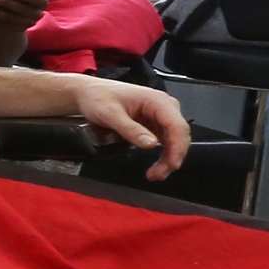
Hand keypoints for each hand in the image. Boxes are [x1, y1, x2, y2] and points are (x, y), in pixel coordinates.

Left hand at [64, 76, 191, 180]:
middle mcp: (164, 106)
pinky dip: (163, 155)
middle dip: (173, 157)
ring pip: (174, 140)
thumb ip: (130, 129)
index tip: (172, 164)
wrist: (89, 93)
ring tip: (155, 174)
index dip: (178, 147)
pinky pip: (166, 141)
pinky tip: (155, 166)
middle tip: (158, 174)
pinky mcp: (155, 123)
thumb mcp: (110, 114)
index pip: (177, 125)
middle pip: (179, 135)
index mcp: (157, 100)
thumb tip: (151, 144)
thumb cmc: (98, 97)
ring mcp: (160, 115)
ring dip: (168, 158)